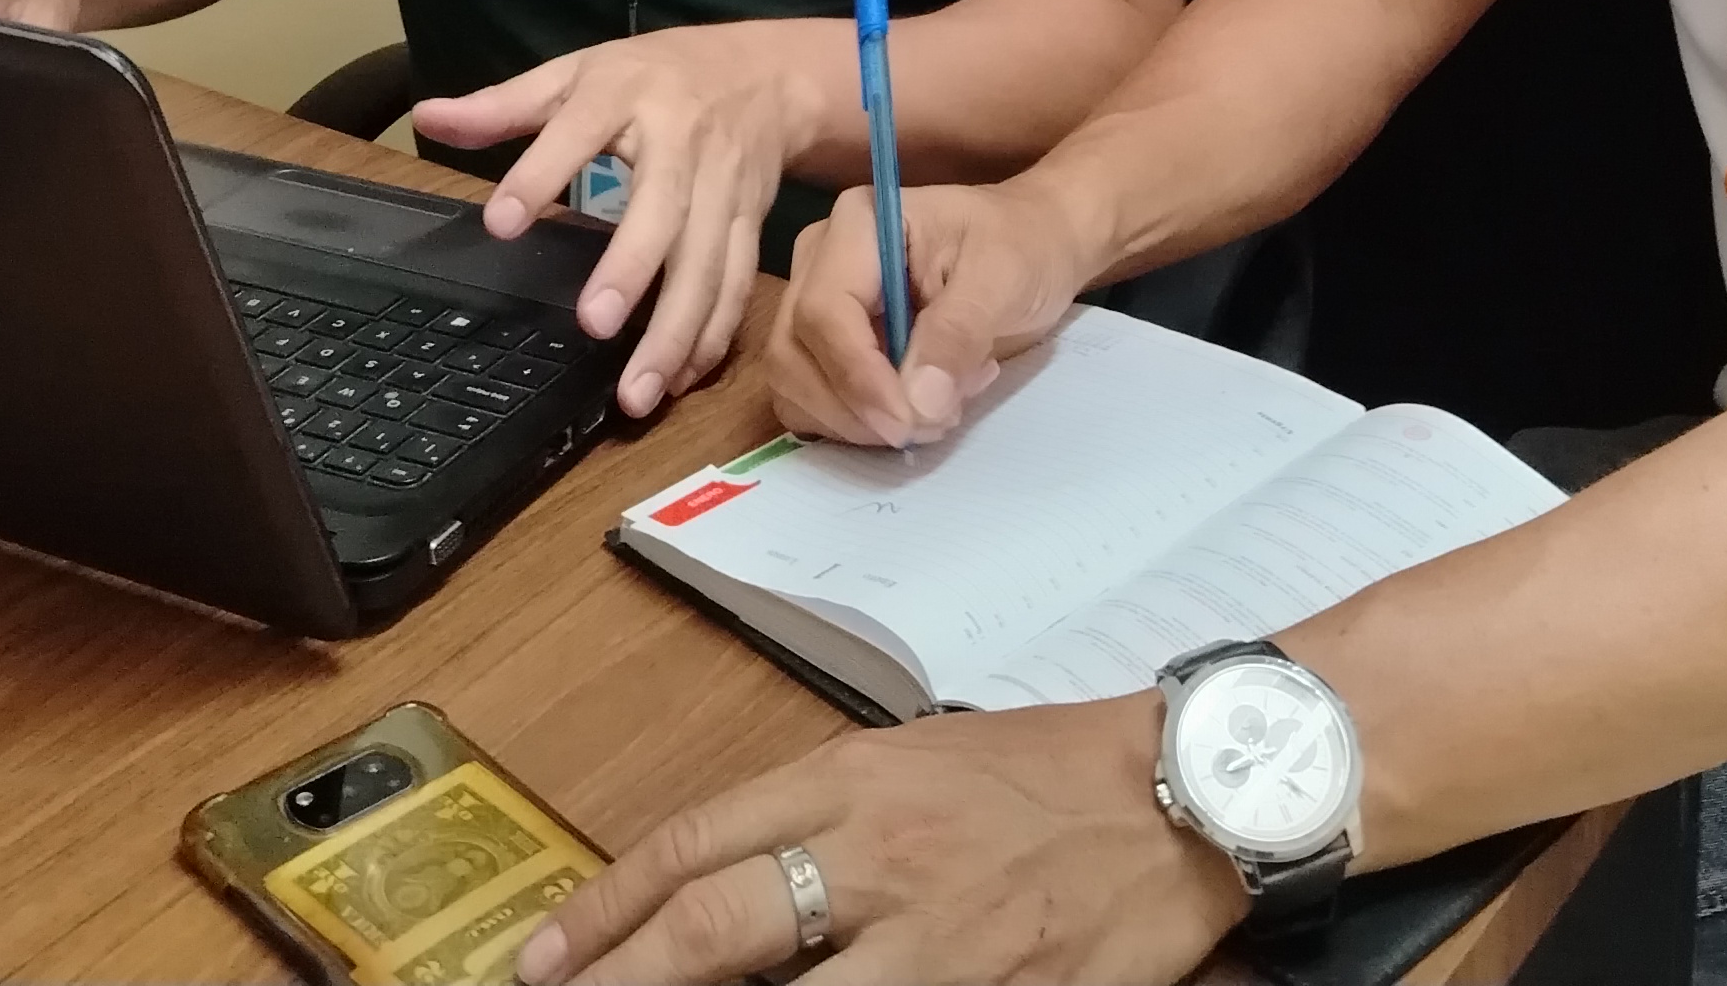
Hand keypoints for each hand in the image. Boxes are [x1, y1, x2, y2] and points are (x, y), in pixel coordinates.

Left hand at [413, 22, 822, 419]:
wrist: (768, 73)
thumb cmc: (657, 75)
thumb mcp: (579, 71)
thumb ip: (504, 104)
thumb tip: (426, 117)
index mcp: (625, 94)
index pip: (579, 131)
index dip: (541, 175)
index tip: (499, 223)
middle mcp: (682, 142)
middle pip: (662, 210)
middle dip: (633, 270)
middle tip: (595, 326)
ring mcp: (725, 187)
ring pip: (708, 263)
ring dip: (678, 331)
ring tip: (638, 392)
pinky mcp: (752, 222)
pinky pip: (736, 283)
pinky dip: (714, 335)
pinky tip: (682, 378)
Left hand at [515, 698, 1234, 985]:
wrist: (1184, 794)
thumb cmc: (1049, 773)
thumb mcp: (915, 762)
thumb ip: (819, 821)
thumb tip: (718, 890)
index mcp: (854, 781)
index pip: (696, 844)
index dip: (605, 910)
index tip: (542, 959)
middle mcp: (881, 858)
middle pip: (718, 928)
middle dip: (621, 977)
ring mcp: (941, 944)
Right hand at [766, 176, 1092, 449]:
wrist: (1034, 246)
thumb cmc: (1021, 246)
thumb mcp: (1004, 278)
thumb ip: (957, 334)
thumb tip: (917, 405)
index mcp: (857, 225)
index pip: (823, 311)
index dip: (856, 377)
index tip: (909, 422)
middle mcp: (820, 260)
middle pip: (793, 353)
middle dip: (854, 409)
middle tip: (932, 423)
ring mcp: (816, 303)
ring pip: (793, 385)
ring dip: (856, 423)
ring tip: (937, 408)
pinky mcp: (825, 345)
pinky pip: (812, 401)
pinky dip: (857, 425)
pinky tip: (918, 405)